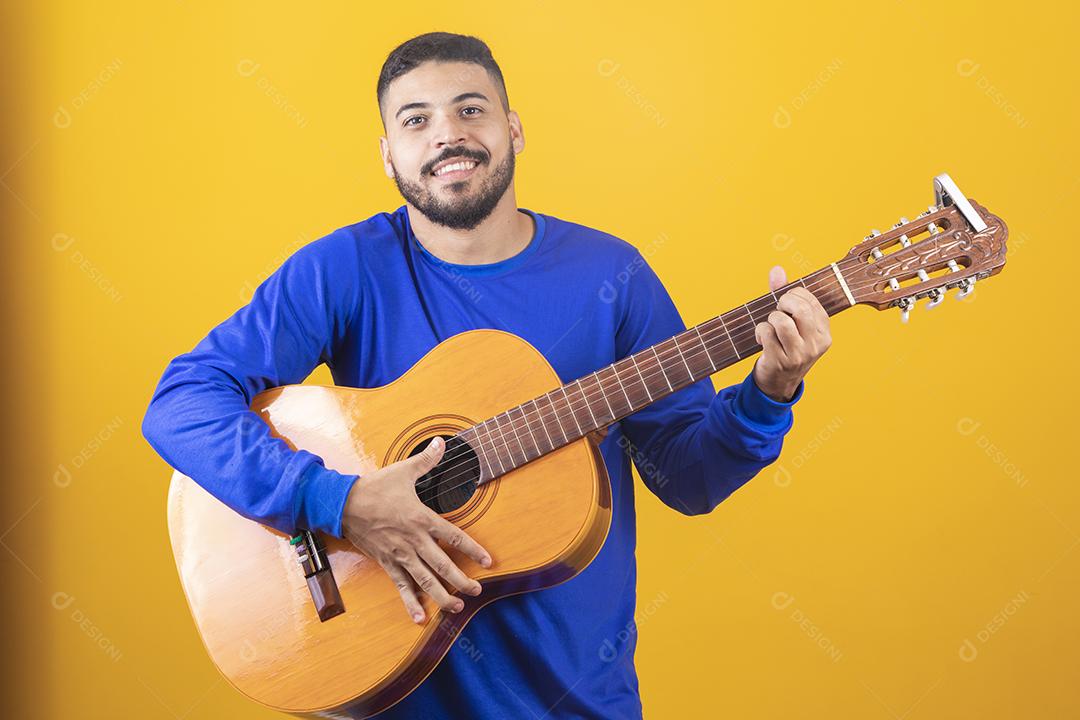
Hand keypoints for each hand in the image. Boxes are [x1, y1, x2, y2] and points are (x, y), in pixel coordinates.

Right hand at [341, 436, 492, 623]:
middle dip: (462, 580)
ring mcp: (400, 555)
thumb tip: (443, 442)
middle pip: (443, 565)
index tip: (488, 561)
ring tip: (458, 606)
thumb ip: (427, 459)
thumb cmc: (374, 488)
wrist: (342, 505)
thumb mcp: (403, 471)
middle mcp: (413, 541)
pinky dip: (411, 603)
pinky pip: (401, 586)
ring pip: (425, 580)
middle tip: (478, 591)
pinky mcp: (387, 563)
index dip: (473, 550)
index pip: (454, 536)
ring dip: (443, 596)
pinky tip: (421, 618)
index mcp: (421, 519)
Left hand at [752, 265, 831, 401]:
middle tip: (777, 311)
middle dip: (782, 302)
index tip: (786, 303)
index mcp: (824, 332)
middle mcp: (816, 344)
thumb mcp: (792, 323)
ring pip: (781, 321)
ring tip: (771, 327)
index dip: (793, 295)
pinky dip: (759, 332)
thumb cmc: (785, 346)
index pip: (810, 300)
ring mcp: (799, 355)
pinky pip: (766, 334)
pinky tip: (762, 339)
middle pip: (798, 308)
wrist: (778, 382)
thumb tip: (777, 269)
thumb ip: (784, 295)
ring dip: (770, 319)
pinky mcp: (781, 362)